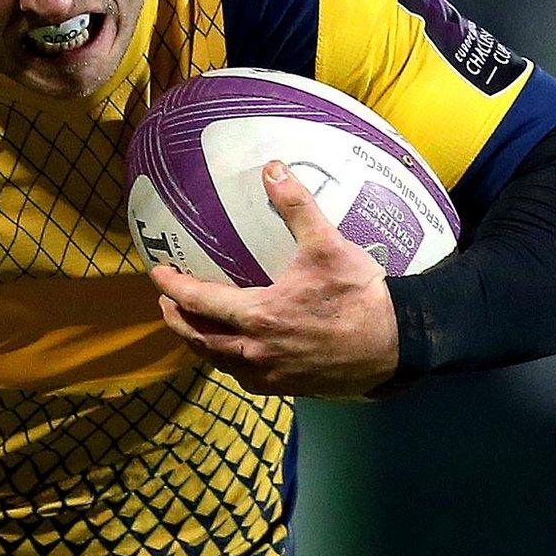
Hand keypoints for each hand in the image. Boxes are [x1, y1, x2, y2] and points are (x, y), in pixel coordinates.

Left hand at [147, 161, 398, 396]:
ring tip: (191, 325)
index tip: (157, 273)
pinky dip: (226, 362)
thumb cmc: (360, 295)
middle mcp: (255, 350)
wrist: (399, 343)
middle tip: (166, 302)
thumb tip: (273, 168)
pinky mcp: (287, 387)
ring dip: (199, 341)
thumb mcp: (328, 245)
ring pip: (217, 360)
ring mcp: (269, 373)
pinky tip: (229, 353)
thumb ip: (296, 206)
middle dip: (177, 318)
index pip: (199, 300)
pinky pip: (242, 377)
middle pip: (198, 337)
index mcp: (258, 315)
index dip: (173, 286)